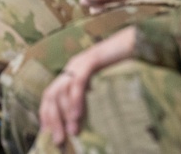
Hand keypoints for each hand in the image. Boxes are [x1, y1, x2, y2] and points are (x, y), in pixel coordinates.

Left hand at [38, 26, 137, 145]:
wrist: (134, 41)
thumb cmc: (121, 65)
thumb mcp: (102, 82)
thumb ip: (91, 96)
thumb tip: (85, 119)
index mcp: (71, 72)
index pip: (50, 94)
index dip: (46, 114)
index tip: (47, 133)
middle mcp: (71, 67)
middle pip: (52, 93)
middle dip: (52, 118)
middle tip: (58, 139)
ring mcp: (80, 62)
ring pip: (62, 89)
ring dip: (65, 113)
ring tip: (71, 132)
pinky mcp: (91, 59)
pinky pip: (78, 81)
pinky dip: (76, 99)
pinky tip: (77, 115)